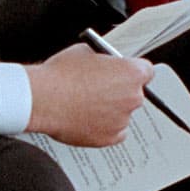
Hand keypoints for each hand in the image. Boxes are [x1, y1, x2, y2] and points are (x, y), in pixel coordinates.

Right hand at [25, 41, 151, 146]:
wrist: (42, 100)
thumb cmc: (60, 75)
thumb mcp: (85, 52)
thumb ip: (104, 59)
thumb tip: (105, 62)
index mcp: (131, 73)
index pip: (146, 71)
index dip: (132, 72)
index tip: (123, 74)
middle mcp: (133, 98)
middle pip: (135, 94)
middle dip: (120, 91)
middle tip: (100, 89)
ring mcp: (122, 120)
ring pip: (122, 114)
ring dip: (111, 110)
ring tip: (86, 104)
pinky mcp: (110, 138)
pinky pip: (114, 132)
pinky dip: (104, 127)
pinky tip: (87, 118)